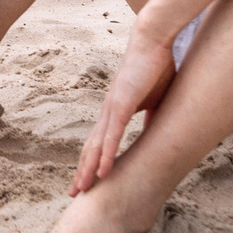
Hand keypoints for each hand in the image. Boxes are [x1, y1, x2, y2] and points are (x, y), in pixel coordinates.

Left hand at [71, 27, 178, 194]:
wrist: (154, 40)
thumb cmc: (156, 67)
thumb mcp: (156, 100)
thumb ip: (152, 117)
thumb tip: (155, 134)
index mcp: (115, 112)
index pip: (100, 142)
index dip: (93, 162)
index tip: (88, 180)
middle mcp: (108, 112)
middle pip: (91, 147)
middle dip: (82, 171)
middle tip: (75, 193)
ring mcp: (113, 108)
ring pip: (97, 145)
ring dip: (89, 168)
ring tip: (82, 188)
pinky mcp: (122, 103)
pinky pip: (112, 134)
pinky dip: (106, 154)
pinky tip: (102, 171)